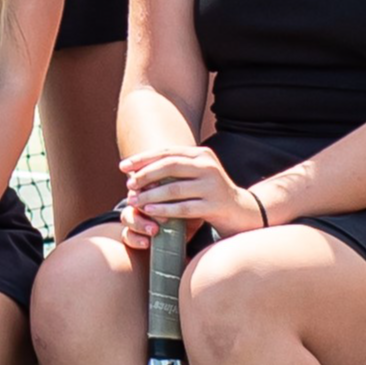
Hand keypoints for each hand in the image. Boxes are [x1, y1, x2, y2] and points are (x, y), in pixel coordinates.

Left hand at [117, 144, 264, 242]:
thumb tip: (137, 169)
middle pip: (169, 166)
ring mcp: (212, 186)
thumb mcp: (196, 175)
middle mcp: (208, 166)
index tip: (123, 166)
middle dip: (145, 175)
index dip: (143, 158)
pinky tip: (150, 211)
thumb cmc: (210, 194)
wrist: (242, 211)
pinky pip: (184, 207)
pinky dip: (164, 209)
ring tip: (134, 200)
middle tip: (129, 184)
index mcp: (201, 154)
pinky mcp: (214, 205)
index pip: (167, 152)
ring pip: (174, 188)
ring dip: (150, 195)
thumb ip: (176, 169)